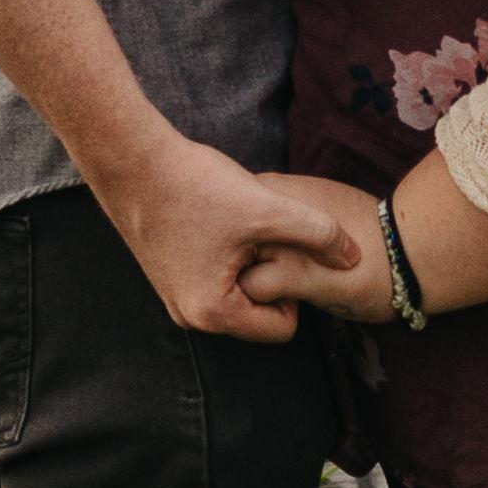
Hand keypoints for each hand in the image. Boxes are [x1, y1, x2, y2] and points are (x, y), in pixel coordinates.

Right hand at [102, 140, 376, 341]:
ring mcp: (177, 297)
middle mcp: (191, 316)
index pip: (283, 328)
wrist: (132, 159)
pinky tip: (222, 219)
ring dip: (252, 262)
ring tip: (241, 224)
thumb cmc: (194, 186)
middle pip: (261, 313)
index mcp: (213, 314)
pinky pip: (219, 277)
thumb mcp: (267, 210)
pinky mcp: (171, 274)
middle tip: (261, 233)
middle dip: (272, 275)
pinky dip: (231, 253)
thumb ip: (318, 234)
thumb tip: (355, 256)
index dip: (294, 287)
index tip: (280, 248)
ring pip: (242, 291)